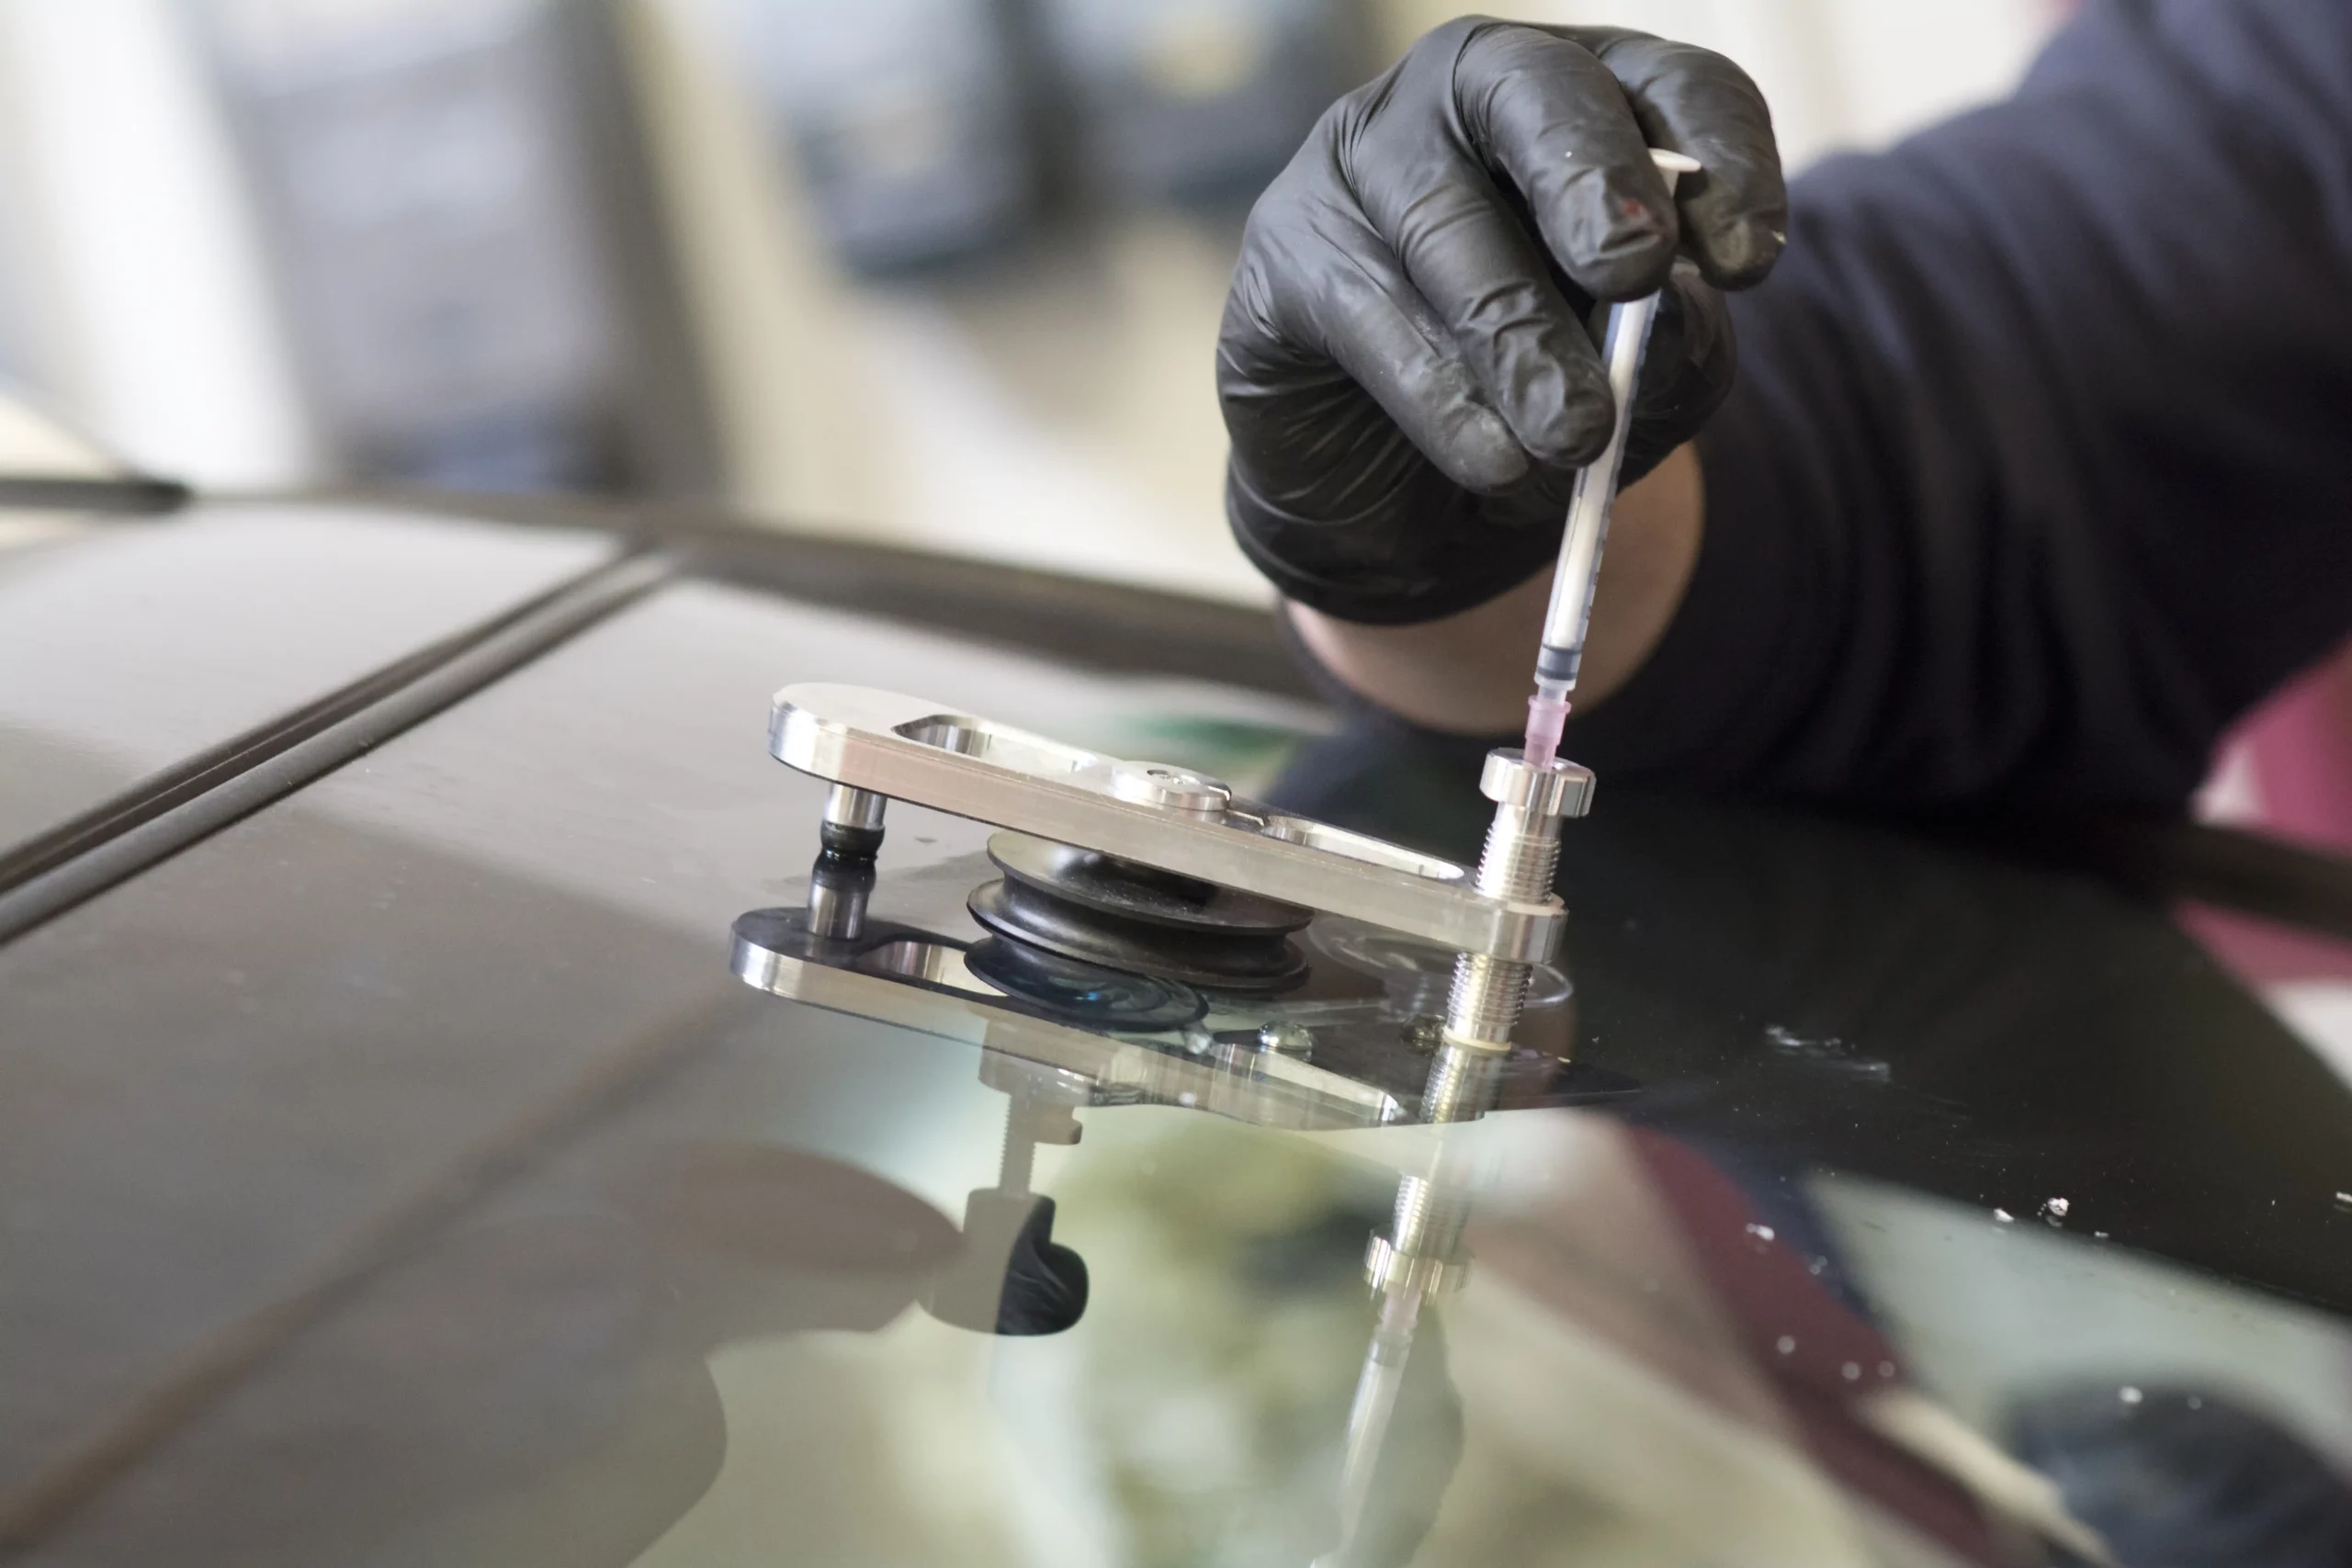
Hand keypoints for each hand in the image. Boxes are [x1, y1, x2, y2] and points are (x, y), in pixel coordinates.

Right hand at [1220, 18, 1784, 624]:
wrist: (1404, 506)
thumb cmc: (1537, 407)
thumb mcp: (1646, 391)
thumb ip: (1676, 350)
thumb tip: (1668, 313)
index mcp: (1591, 103)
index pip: (1673, 88)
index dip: (1721, 159)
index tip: (1749, 264)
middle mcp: (1469, 97)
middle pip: (1537, 94)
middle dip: (1592, 182)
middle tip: (1630, 273)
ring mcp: (1362, 160)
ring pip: (1446, 224)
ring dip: (1518, 337)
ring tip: (1573, 435)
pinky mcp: (1286, 251)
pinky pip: (1367, 311)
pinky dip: (1440, 397)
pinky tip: (1493, 461)